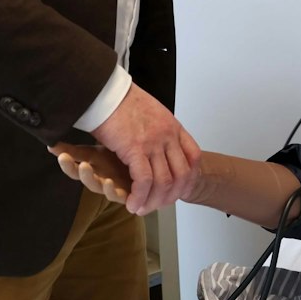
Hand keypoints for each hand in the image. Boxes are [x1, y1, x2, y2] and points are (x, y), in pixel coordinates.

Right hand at [51, 142, 131, 204]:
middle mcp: (100, 180)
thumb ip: (76, 150)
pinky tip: (108, 182)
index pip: (75, 167)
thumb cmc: (116, 161)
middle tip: (72, 160)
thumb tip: (52, 143)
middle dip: (78, 171)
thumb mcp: (97, 152)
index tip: (58, 153)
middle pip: (86, 179)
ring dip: (92, 180)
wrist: (139, 170)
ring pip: (100, 187)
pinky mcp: (126, 195)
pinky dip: (111, 190)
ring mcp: (112, 189)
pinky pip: (118, 195)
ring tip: (86, 167)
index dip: (67, 163)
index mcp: (93, 169)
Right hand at [89, 84, 200, 215]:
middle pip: (182, 174)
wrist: (106, 91)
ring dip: (154, 200)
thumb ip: (159, 128)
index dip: (189, 177)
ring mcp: (153, 142)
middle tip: (159, 205)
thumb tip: (159, 142)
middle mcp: (168, 136)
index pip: (194, 156)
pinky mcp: (134, 148)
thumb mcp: (151, 112)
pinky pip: (144, 180)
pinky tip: (132, 203)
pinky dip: (140, 196)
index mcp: (173, 126)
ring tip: (143, 209)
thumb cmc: (122, 101)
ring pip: (164, 181)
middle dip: (172, 195)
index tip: (180, 189)